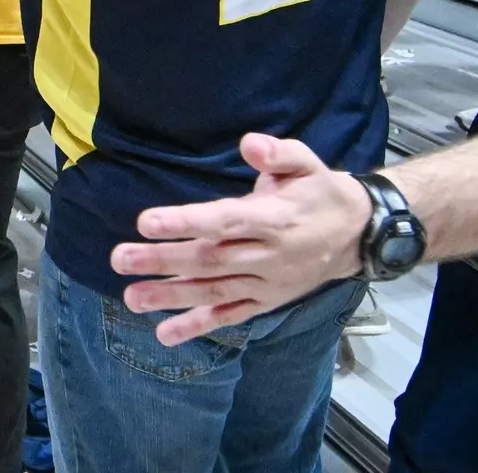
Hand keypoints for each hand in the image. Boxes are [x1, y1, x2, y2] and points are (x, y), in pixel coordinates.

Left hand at [109, 133, 371, 345]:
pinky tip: (164, 333)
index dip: (185, 222)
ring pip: (214, 291)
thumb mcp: (309, 163)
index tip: (146, 222)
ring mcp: (266, 282)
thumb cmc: (320, 193)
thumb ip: (279, 153)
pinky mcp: (266, 300)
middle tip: (119, 258)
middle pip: (210, 259)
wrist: (358, 235)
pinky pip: (231, 315)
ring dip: (171, 296)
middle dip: (162, 260)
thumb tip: (249, 143)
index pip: (225, 221)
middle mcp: (268, 255)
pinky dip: (198, 326)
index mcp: (274, 218)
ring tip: (131, 298)